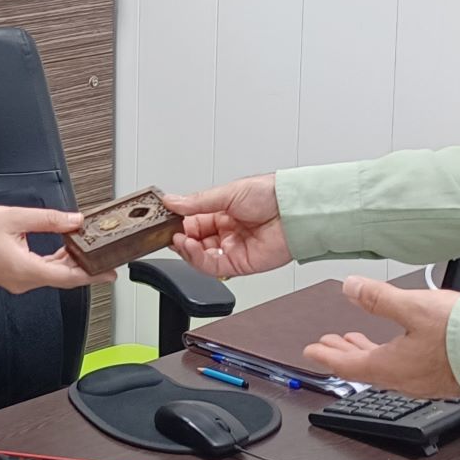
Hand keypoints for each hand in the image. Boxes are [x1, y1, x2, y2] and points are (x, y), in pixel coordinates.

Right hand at [0, 206, 96, 293]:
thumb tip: (74, 220)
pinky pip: (42, 272)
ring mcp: (18, 281)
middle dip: (85, 266)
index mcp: (24, 269)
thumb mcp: (16, 216)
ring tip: (85, 247)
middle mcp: (22, 281)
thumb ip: (50, 219)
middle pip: (63, 277)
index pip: (67, 276)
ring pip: (53, 275)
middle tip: (104, 257)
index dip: (92, 275)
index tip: (109, 273)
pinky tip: (64, 249)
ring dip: (70, 262)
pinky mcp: (14, 276)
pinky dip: (56, 262)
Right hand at [164, 175, 289, 278]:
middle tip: (168, 231)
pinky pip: (213, 267)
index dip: (179, 223)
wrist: (293, 209)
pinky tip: (190, 247)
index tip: (165, 220)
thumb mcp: (228, 192)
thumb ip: (197, 202)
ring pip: (200, 256)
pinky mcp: (240, 264)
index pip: (193, 222)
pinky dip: (197, 259)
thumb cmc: (271, 194)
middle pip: (194, 241)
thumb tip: (171, 201)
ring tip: (179, 239)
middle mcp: (228, 231)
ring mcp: (233, 248)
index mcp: (224, 212)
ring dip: (186, 249)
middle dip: (179, 238)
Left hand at [304, 278, 459, 398]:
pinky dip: (391, 355)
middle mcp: (405, 380)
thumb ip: (378, 298)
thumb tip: (350, 288)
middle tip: (329, 344)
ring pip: (386, 368)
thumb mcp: (412, 307)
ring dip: (368, 353)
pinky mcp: (443, 377)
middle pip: (365, 368)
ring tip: (357, 340)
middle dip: (344, 353)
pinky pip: (406, 368)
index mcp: (391, 367)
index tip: (310, 353)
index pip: (347, 365)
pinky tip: (398, 344)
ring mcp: (425, 381)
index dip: (326, 356)